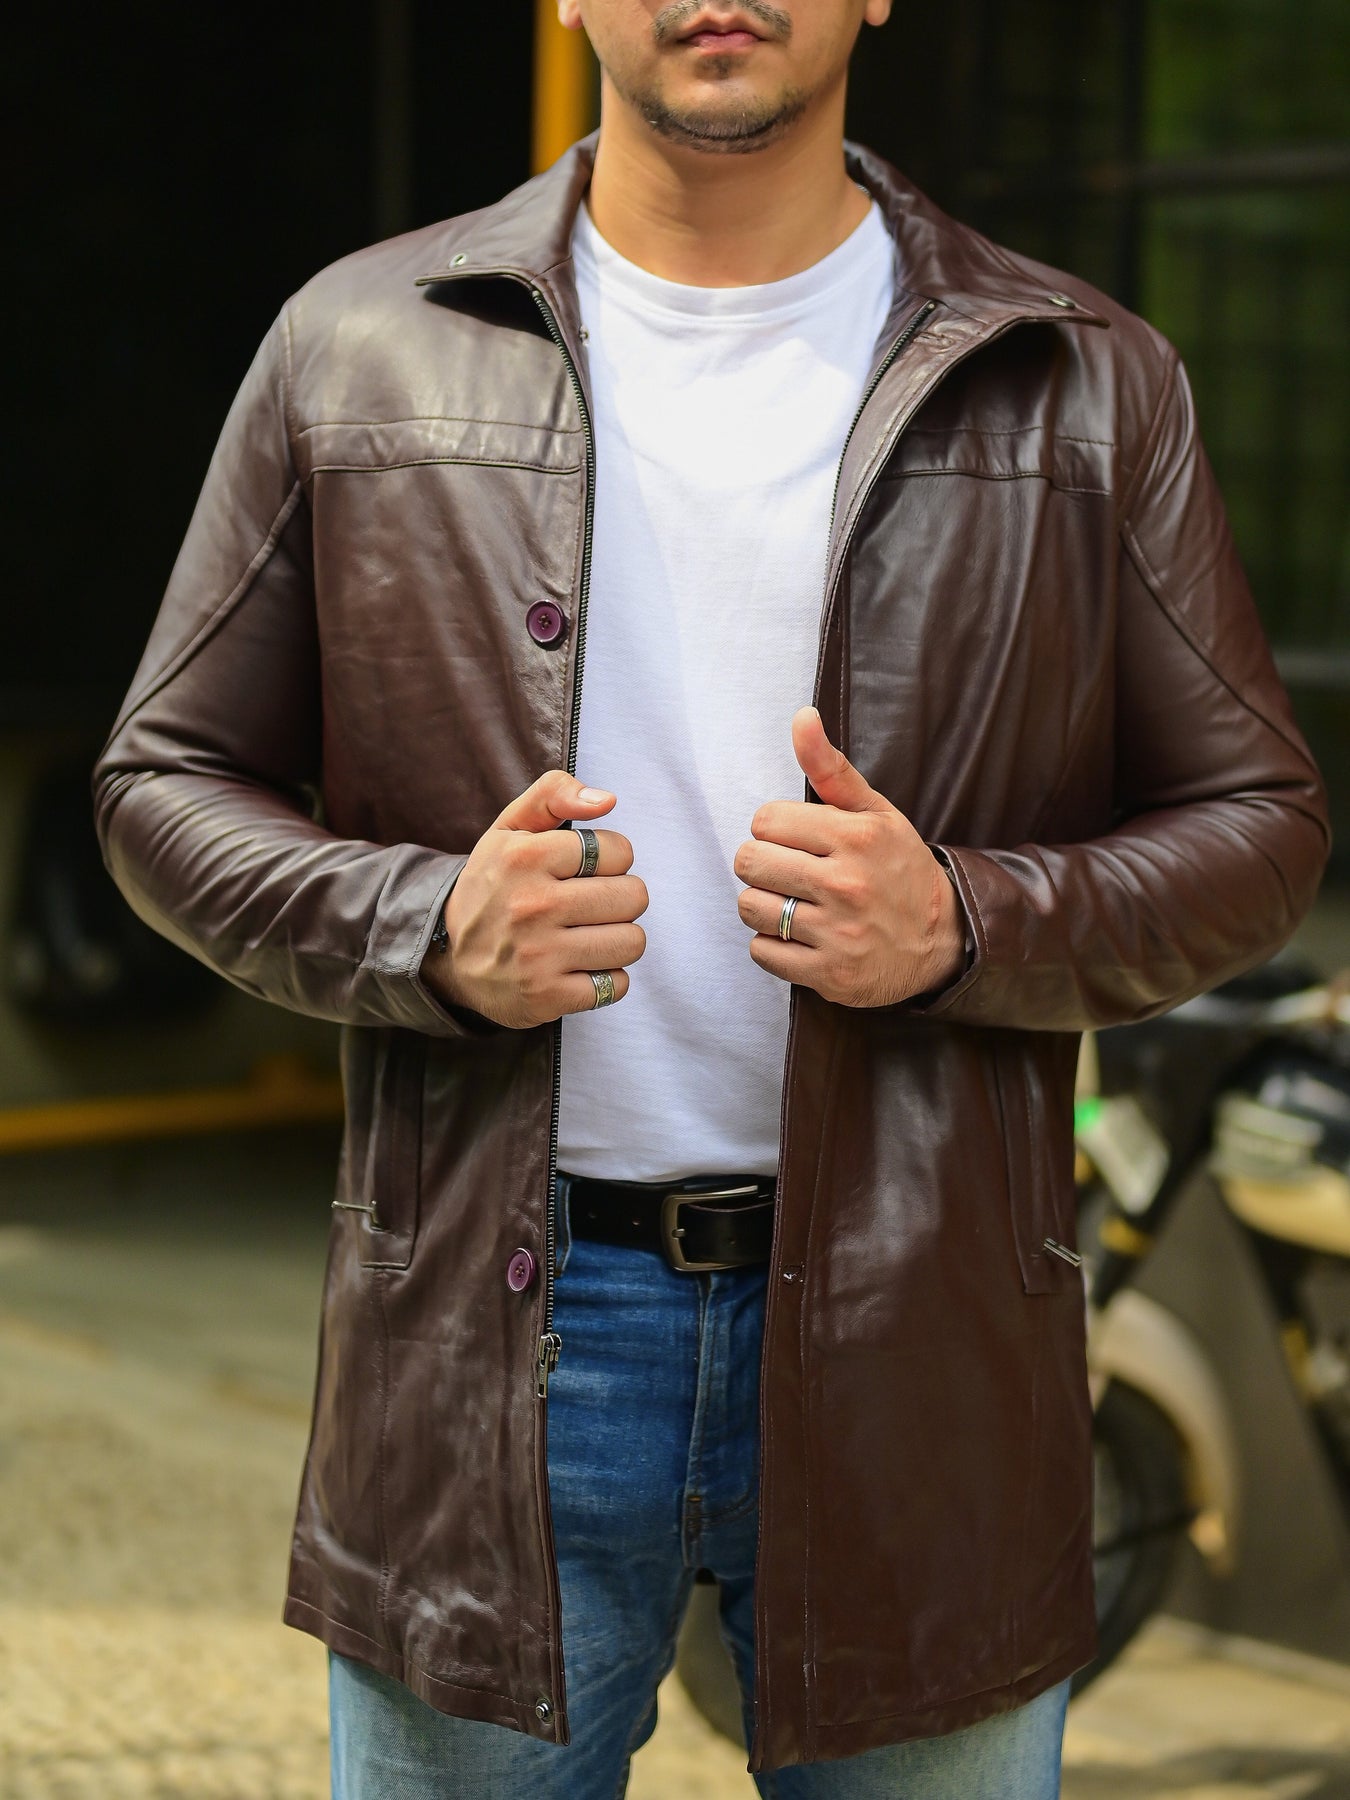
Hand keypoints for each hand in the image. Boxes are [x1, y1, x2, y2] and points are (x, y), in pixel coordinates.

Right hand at [422, 771, 647, 1028]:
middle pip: (633, 897)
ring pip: (632, 942)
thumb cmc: (494, 885)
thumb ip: (553, 795)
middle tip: (590, 906)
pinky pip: (617, 984)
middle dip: (619, 899)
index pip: (619, 851)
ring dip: (618, 939)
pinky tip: (580, 968)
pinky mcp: (547, 997)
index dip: (610, 859)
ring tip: (588, 935)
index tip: (585, 870)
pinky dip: (606, 978)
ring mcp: (539, 955)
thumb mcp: (509, 829)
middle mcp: (531, 905)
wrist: (449, 958)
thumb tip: (606, 800)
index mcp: (524, 856)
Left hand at [733, 707, 964, 1007]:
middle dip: (762, 865)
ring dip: (763, 905)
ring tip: (793, 904)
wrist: (942, 940)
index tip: (799, 841)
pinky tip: (801, 936)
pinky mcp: (830, 975)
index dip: (776, 830)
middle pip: (749, 861)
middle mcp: (847, 884)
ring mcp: (838, 933)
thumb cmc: (898, 867)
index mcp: (856, 836)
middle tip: (790, 872)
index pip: (765, 820)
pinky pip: (761, 952)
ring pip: (749, 907)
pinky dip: (772, 945)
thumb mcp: (875, 812)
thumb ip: (831, 768)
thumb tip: (801, 717)